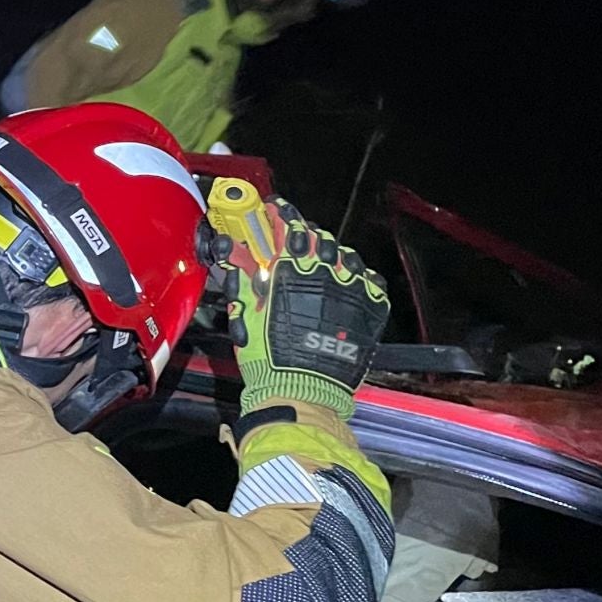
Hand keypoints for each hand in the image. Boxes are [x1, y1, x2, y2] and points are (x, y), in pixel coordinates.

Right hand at [217, 199, 389, 416]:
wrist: (304, 390)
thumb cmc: (269, 358)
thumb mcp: (245, 314)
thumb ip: (242, 278)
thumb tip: (231, 252)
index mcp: (290, 270)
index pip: (288, 225)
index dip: (281, 214)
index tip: (276, 210)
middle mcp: (324, 272)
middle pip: (318, 236)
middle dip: (305, 235)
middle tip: (295, 243)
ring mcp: (351, 288)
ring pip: (346, 254)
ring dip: (332, 255)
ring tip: (322, 265)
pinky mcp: (370, 307)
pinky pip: (369, 280)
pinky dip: (358, 278)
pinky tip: (346, 284)